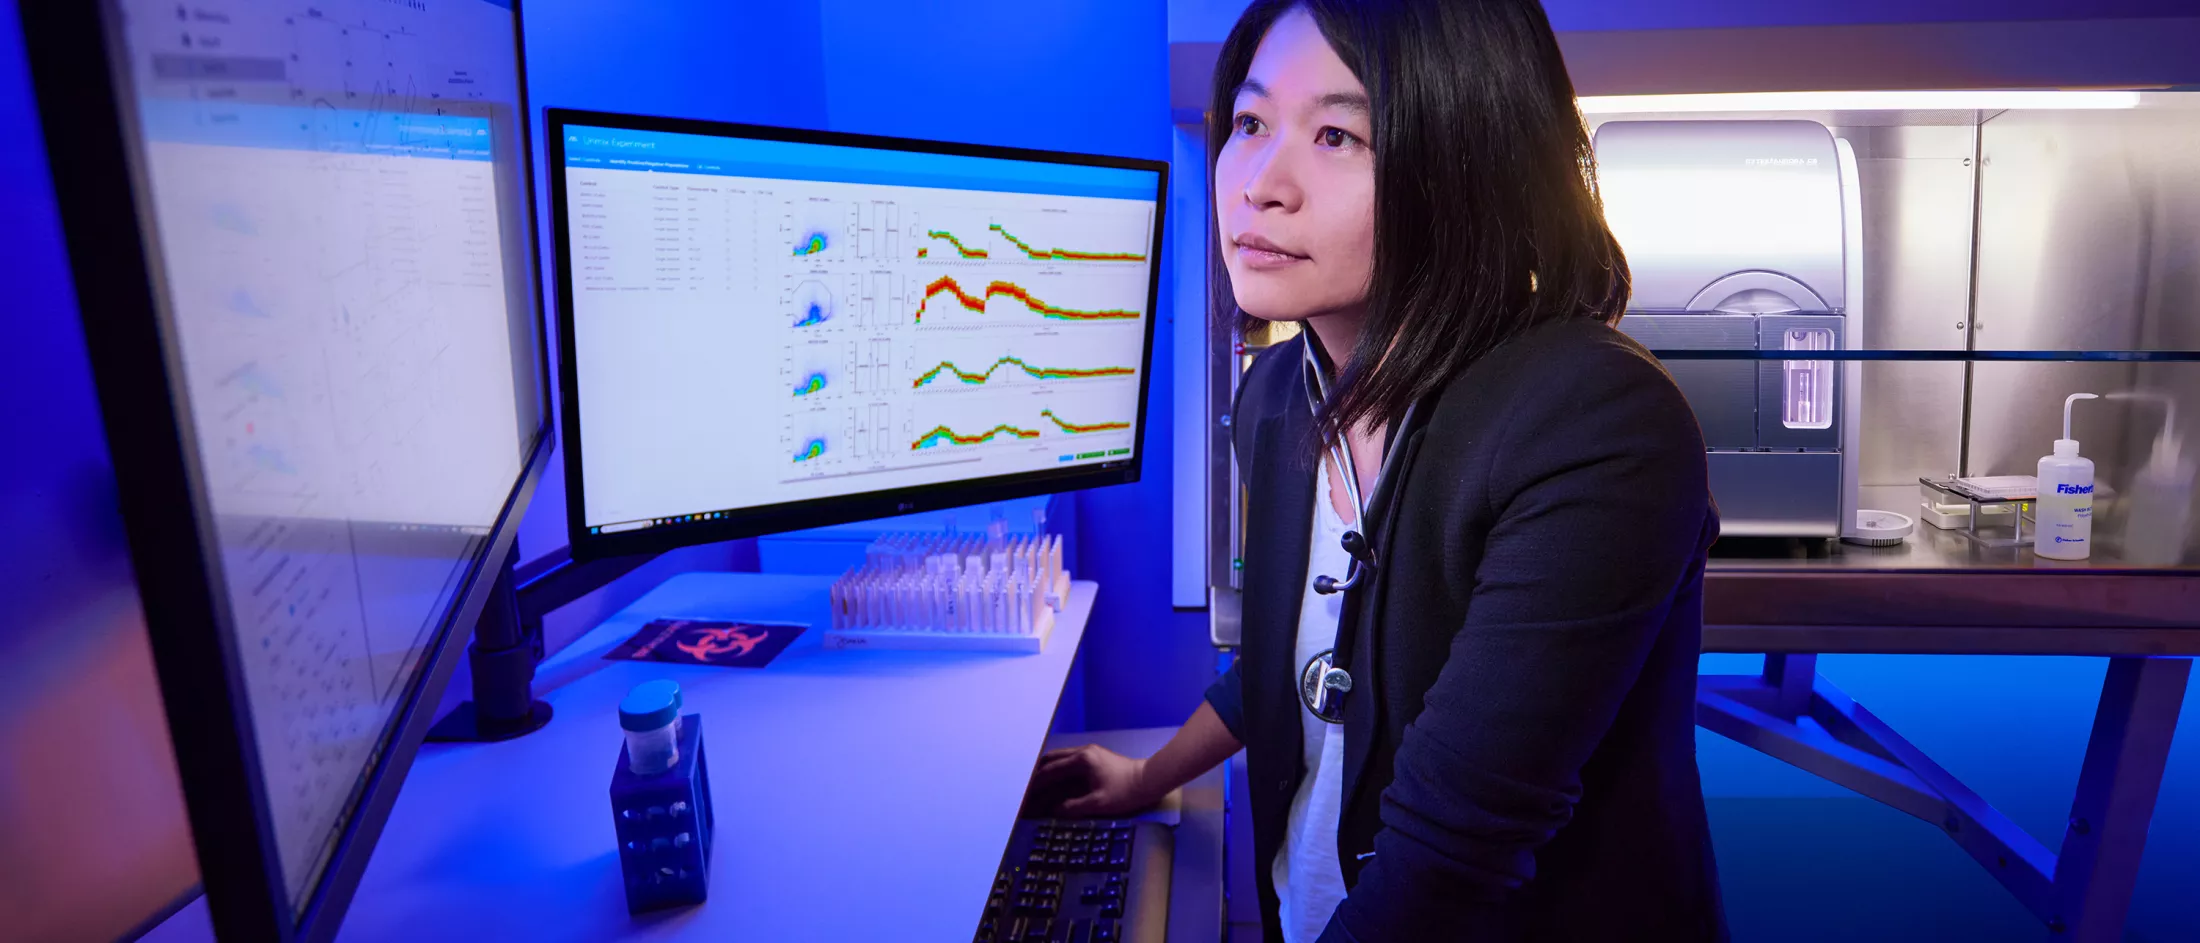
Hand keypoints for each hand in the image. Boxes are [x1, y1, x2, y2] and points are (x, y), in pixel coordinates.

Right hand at [1027, 744, 1154, 817]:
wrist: (1150, 780)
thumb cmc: (1126, 792)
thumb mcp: (1098, 804)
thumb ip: (1072, 807)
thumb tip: (1051, 811)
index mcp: (1081, 759)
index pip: (1050, 772)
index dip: (1034, 786)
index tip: (1023, 797)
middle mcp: (1082, 752)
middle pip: (1050, 760)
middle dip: (1035, 776)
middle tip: (1024, 791)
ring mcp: (1088, 754)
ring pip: (1059, 760)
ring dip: (1046, 774)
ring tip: (1034, 789)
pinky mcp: (1094, 759)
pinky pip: (1068, 764)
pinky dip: (1057, 774)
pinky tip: (1053, 786)